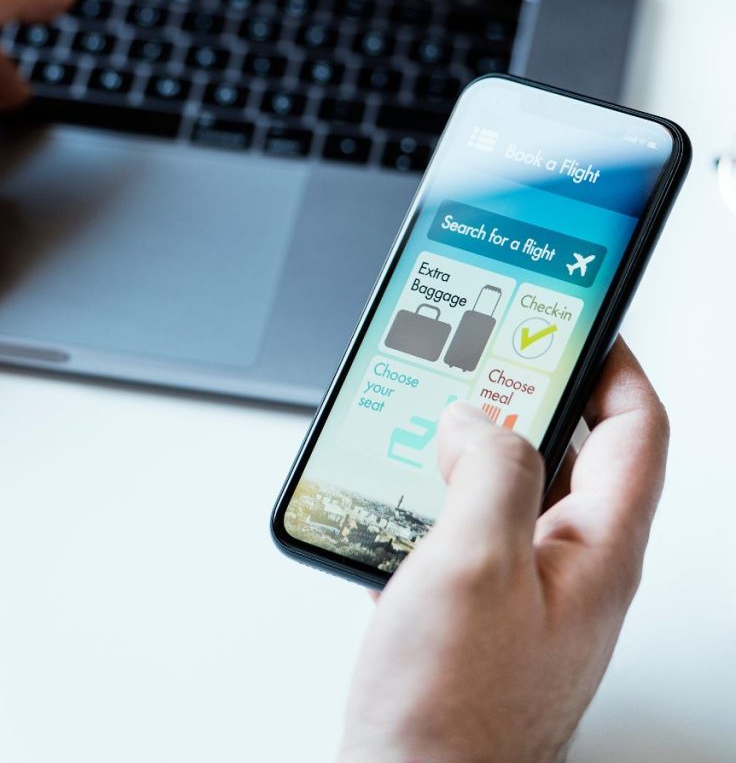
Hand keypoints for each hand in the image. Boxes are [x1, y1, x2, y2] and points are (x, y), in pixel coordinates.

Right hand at [340, 340, 667, 762]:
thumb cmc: (454, 711)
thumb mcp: (474, 566)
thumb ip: (488, 472)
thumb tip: (474, 420)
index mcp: (595, 549)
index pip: (636, 430)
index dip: (613, 363)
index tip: (574, 321)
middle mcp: (569, 564)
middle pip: (572, 448)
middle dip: (527, 393)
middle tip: (482, 359)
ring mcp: (523, 585)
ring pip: (509, 482)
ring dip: (469, 442)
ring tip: (429, 417)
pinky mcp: (477, 603)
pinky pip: (466, 522)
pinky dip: (435, 490)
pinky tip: (396, 490)